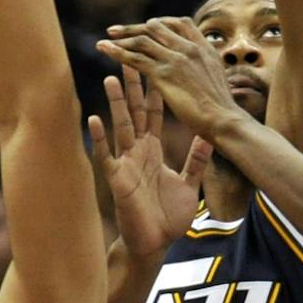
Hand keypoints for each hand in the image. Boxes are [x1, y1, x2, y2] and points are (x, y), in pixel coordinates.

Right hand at [89, 65, 211, 259]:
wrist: (155, 244)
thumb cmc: (168, 216)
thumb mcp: (189, 182)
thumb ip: (197, 159)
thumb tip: (209, 137)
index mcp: (154, 150)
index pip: (154, 113)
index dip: (154, 90)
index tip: (154, 64)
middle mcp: (138, 151)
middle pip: (135, 112)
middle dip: (132, 86)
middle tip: (128, 57)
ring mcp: (125, 163)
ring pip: (120, 127)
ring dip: (115, 104)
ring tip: (110, 78)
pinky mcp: (116, 179)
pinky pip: (106, 155)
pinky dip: (100, 138)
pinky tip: (93, 119)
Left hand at [102, 16, 240, 140]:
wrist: (224, 120)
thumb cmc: (223, 108)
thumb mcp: (219, 78)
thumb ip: (207, 66)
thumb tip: (202, 65)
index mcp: (205, 48)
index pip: (180, 23)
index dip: (161, 23)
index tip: (147, 26)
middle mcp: (190, 48)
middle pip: (157, 27)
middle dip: (135, 27)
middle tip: (116, 30)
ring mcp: (176, 59)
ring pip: (143, 40)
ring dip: (122, 37)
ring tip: (105, 38)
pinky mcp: (163, 74)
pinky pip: (135, 57)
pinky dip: (116, 51)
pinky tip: (103, 50)